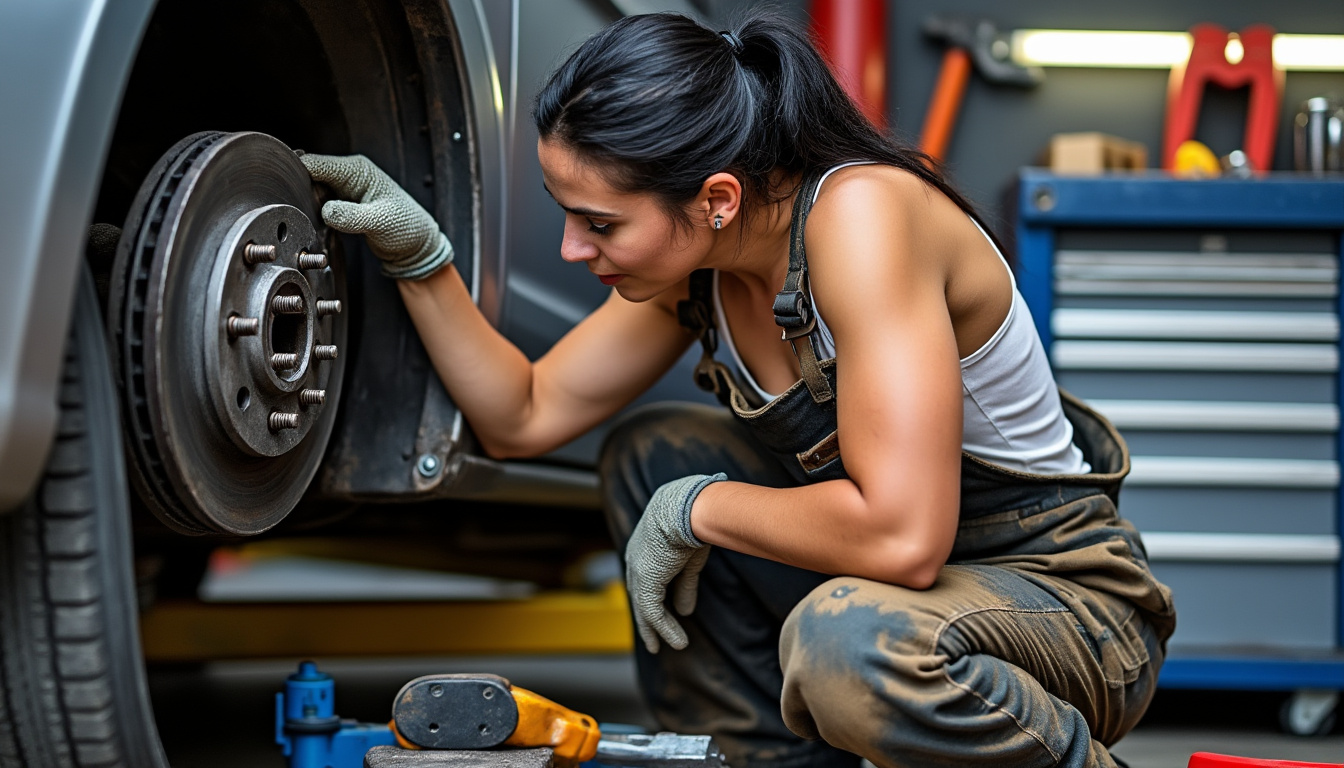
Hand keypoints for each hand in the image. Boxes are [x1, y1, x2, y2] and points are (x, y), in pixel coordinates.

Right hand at [300, 153, 452, 279]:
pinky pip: (319, 202)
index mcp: (356, 170)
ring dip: (309, 203)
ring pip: (311, 189)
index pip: (315, 164)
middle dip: (303, 192)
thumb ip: (351, 216)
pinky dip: (316, 212)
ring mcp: (344, 188)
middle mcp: (348, 174)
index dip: (298, 175)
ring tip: (323, 220)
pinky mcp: (342, 202)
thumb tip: (327, 211)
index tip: (291, 193)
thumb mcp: (379, 222)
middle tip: (311, 213)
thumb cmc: (406, 227)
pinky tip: (325, 223)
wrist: (415, 244)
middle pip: (308, 175)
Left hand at [625, 473, 724, 652]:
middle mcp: (635, 559)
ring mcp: (637, 571)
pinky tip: (678, 642)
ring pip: (643, 608)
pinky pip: (653, 612)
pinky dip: (665, 629)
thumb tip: (685, 612)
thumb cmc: (691, 521)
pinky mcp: (645, 582)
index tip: (663, 613)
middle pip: (639, 596)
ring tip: (660, 648)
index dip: (654, 597)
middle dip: (646, 619)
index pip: (645, 578)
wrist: (686, 507)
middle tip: (652, 639)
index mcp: (644, 547)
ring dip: (653, 630)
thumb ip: (684, 586)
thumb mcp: (689, 558)